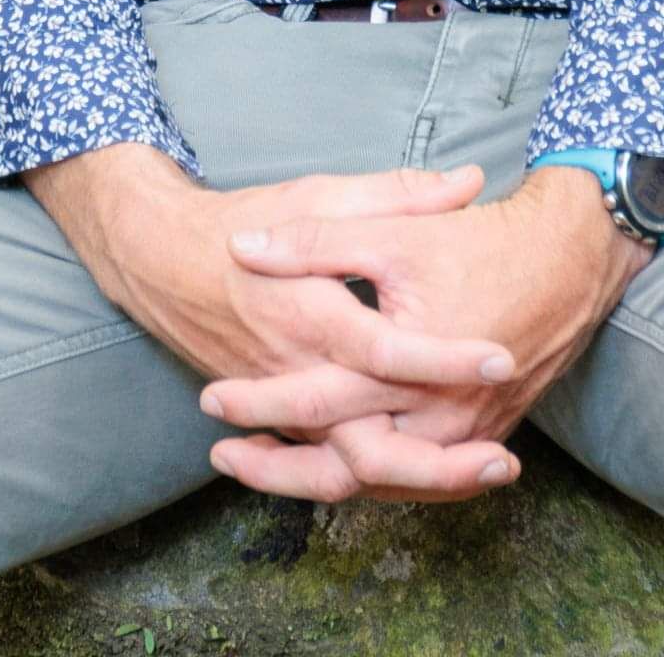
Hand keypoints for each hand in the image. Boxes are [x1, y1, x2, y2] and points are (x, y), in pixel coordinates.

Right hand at [34, 148, 525, 502]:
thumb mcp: (317, 195)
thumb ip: (394, 193)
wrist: (161, 259)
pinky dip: (382, 480)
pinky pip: (329, 465)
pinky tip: (434, 482)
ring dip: (420, 480)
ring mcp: (285, 404)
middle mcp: (295, 370)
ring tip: (485, 472)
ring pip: (351, 467)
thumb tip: (468, 181)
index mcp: (306, 311)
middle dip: (439, 458)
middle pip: (369, 436)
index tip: (500, 357)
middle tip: (502, 458)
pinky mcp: (278, 419)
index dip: (443, 357)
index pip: (383, 348)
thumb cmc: (242, 221)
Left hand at [207, 163, 649, 502]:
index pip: (320, 400)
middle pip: (347, 466)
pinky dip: (369, 478)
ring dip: (319, 480)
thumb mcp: (389, 229)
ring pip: (380, 483)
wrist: (569, 260)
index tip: (211, 398)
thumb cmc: (478, 242)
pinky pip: (416, 477)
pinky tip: (329, 462)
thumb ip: (314, 242)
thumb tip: (243, 246)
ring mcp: (463, 434)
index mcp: (409, 364)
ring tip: (260, 467)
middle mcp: (439, 415)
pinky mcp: (477, 435)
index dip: (261, 403)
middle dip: (280, 467)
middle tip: (223, 455)